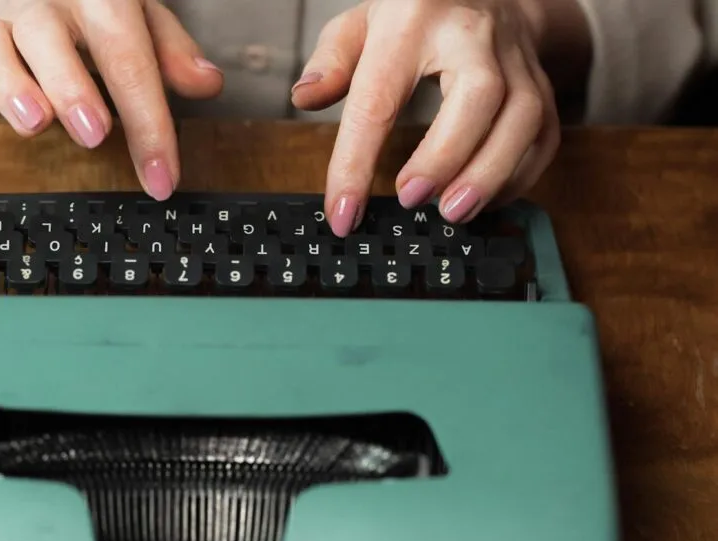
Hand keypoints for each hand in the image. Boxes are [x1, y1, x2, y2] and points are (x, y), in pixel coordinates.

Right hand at [0, 0, 223, 200]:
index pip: (126, 52)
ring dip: (10, 86)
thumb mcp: (134, 15)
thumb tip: (209, 83)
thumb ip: (168, 48)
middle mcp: (41, 4)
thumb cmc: (86, 7)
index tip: (163, 176)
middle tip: (95, 132)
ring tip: (34, 123)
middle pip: (48, 38)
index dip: (148, 118)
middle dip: (72, 86)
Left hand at [292, 0, 581, 235]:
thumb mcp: (360, 24)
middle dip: (445, 157)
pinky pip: (543, 135)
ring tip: (453, 212)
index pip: (379, 99)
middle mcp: (472, 33)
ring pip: (523, 116)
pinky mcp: (541, 83)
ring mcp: (515, 58)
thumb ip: (330, 62)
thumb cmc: (411, 16)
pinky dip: (518, 176)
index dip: (356, 163)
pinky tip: (484, 200)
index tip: (343, 213)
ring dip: (490, 174)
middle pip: (477, 97)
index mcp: (412, 19)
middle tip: (411, 200)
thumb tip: (305, 97)